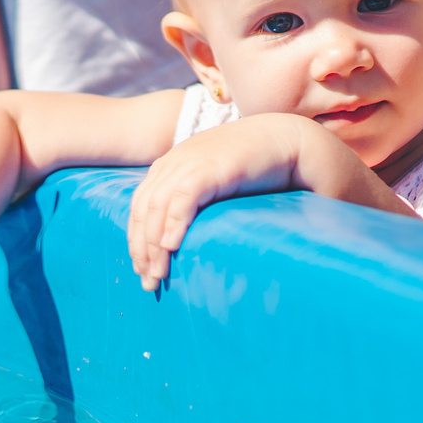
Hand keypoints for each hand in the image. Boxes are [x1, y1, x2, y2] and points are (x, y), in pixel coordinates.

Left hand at [125, 116, 312, 291]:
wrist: (285, 140)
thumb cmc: (255, 165)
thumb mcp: (215, 180)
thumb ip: (195, 198)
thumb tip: (181, 236)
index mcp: (172, 164)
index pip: (140, 204)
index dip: (136, 238)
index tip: (142, 268)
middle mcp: (175, 161)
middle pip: (143, 209)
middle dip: (141, 248)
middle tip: (148, 282)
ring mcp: (190, 161)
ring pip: (157, 207)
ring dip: (154, 245)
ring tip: (158, 274)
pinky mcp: (210, 168)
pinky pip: (183, 198)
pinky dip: (174, 222)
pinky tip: (172, 246)